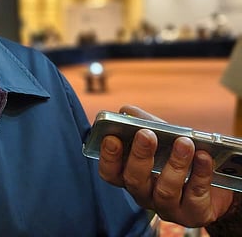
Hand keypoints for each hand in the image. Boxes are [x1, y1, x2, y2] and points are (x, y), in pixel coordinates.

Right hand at [98, 105, 233, 227]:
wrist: (218, 179)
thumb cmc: (179, 155)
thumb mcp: (161, 137)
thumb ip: (144, 123)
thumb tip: (126, 111)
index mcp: (130, 175)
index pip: (110, 172)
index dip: (109, 157)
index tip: (112, 138)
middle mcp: (144, 194)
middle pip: (134, 180)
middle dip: (139, 155)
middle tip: (146, 134)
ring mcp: (167, 207)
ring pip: (165, 190)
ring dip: (174, 164)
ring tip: (184, 142)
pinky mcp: (193, 214)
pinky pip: (195, 195)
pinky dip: (200, 173)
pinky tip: (203, 156)